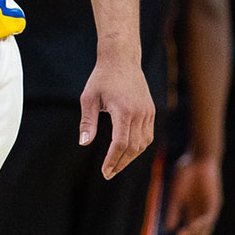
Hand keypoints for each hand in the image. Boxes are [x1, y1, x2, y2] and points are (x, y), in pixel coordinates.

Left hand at [78, 55, 154, 178]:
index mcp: (123, 110)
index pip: (121, 143)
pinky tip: (127, 153)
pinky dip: (138, 147)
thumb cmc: (101, 78)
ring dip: (130, 158)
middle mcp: (140, 113)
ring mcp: (148, 113)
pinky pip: (148, 135)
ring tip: (116, 165)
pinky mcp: (151, 111)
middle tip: (108, 173)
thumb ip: (87, 122)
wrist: (121, 60)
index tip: (104, 171)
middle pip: (134, 148)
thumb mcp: (88, 98)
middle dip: (121, 163)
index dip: (113, 160)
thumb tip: (84, 143)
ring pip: (143, 144)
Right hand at [164, 153, 220, 234]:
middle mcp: (201, 212)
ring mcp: (208, 209)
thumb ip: (173, 210)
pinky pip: (208, 220)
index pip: (190, 231)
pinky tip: (189, 227)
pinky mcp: (214, 203)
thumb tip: (168, 228)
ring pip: (205, 231)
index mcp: (191, 209)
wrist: (198, 158)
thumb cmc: (185, 172)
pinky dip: (199, 226)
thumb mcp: (176, 193)